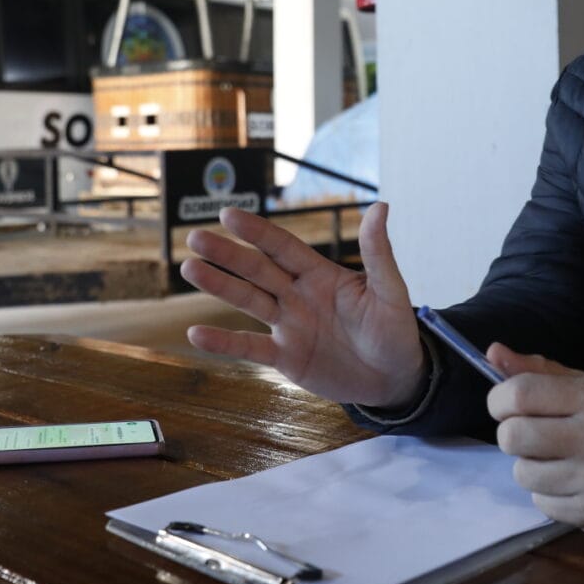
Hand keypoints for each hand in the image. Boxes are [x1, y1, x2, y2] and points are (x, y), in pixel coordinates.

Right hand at [181, 202, 425, 407]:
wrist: (395, 378)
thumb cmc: (394, 330)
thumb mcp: (390, 291)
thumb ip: (378, 252)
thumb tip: (380, 205)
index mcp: (320, 275)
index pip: (283, 247)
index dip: (257, 232)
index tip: (229, 214)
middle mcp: (298, 295)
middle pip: (257, 270)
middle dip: (227, 254)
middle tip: (195, 238)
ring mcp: (289, 326)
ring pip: (248, 302)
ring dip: (218, 286)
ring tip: (188, 269)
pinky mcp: (285, 357)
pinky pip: (249, 348)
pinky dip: (223, 343)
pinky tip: (195, 334)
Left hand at [486, 344, 583, 535]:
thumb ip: (537, 371)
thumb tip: (491, 353)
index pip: (520, 395)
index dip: (499, 400)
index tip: (504, 406)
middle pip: (513, 437)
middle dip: (512, 435)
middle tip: (530, 434)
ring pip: (523, 474)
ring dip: (529, 466)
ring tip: (555, 460)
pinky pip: (541, 503)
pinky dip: (547, 493)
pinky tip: (570, 483)